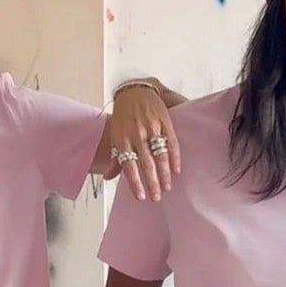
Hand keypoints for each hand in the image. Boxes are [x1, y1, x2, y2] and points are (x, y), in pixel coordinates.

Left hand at [107, 85, 181, 201]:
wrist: (135, 90)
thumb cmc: (124, 114)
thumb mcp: (115, 134)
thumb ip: (115, 156)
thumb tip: (108, 177)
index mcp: (122, 139)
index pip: (129, 166)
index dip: (135, 183)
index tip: (141, 197)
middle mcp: (137, 134)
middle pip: (146, 163)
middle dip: (152, 182)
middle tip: (157, 197)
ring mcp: (151, 128)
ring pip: (159, 155)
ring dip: (164, 173)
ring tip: (167, 187)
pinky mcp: (164, 121)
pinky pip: (171, 142)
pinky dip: (175, 157)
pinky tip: (176, 169)